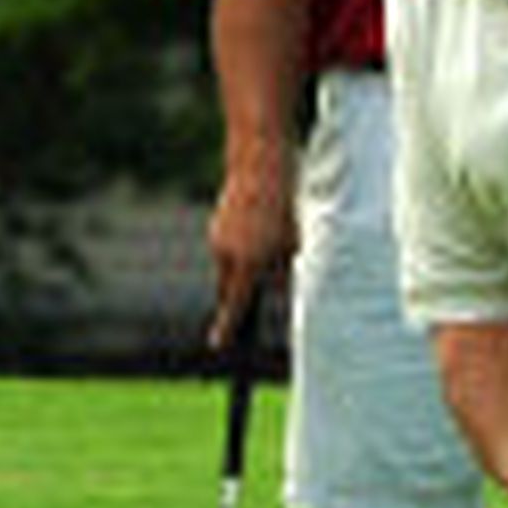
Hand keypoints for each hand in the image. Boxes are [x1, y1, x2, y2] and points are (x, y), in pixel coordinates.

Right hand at [206, 151, 295, 350]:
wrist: (260, 162)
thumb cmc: (284, 204)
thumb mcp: (292, 242)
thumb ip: (281, 271)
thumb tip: (272, 286)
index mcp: (248, 264)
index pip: (235, 306)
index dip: (225, 328)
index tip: (216, 345)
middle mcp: (228, 255)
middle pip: (231, 289)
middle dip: (242, 293)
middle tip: (261, 283)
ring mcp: (218, 238)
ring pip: (231, 266)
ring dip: (247, 264)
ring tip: (270, 236)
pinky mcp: (217, 224)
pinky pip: (229, 246)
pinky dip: (242, 245)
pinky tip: (259, 223)